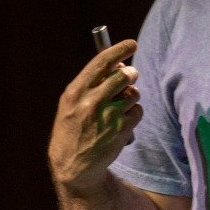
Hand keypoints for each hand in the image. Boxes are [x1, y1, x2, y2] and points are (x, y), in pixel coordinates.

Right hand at [49, 41, 142, 193]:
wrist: (73, 165)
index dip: (119, 50)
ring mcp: (108, 117)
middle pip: (124, 76)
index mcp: (75, 92)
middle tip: (130, 75)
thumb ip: (92, 83)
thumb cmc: (72, 128)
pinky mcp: (121, 130)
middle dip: (130, 73)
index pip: (101, 62)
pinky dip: (133, 113)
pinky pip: (138, 111)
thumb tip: (119, 64)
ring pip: (134, 93)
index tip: (131, 44)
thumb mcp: (72, 103)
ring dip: (131, 96)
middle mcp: (91, 102)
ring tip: (119, 106)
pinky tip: (121, 121)